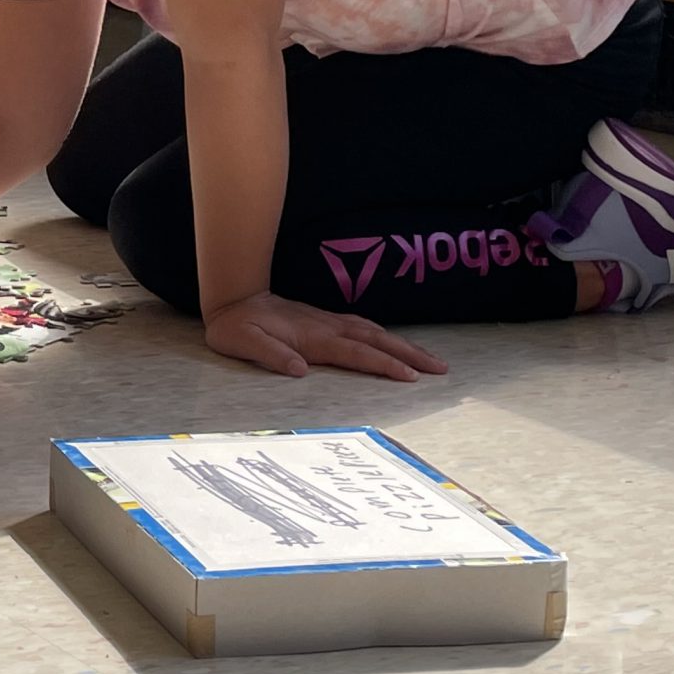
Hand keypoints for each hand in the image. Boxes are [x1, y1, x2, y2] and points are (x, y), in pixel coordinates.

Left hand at [202, 292, 448, 381]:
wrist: (232, 296)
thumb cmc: (234, 325)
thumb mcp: (242, 342)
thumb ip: (270, 354)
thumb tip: (299, 369)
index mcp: (312, 338)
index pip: (356, 353)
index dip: (383, 365)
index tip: (411, 377)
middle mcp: (327, 328)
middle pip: (377, 341)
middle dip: (410, 355)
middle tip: (441, 369)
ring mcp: (328, 322)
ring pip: (374, 332)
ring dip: (403, 346)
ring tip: (430, 360)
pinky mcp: (324, 321)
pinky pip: (364, 327)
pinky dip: (384, 336)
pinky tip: (393, 343)